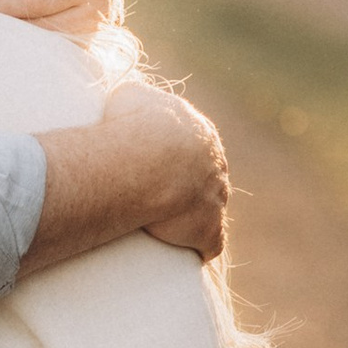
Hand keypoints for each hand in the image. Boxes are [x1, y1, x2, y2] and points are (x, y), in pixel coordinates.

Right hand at [104, 74, 228, 260]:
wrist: (147, 160)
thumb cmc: (133, 125)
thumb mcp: (131, 95)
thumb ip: (138, 99)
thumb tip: (131, 105)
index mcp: (200, 134)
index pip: (193, 149)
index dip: (174, 159)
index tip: (153, 167)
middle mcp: (216, 166)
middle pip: (205, 179)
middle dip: (185, 188)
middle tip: (154, 197)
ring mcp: (216, 199)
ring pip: (209, 209)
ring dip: (190, 218)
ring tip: (161, 226)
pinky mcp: (210, 230)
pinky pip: (210, 243)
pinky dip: (199, 247)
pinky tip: (182, 252)